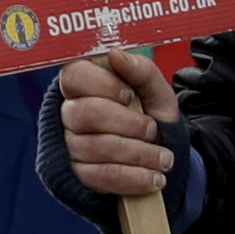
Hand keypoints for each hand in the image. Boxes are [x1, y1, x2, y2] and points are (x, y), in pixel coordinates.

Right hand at [56, 45, 177, 197]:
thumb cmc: (151, 116)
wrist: (159, 157)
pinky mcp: (78, 175)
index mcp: (85, 84)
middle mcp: (70, 113)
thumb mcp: (155, 91)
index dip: (104, 85)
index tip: (129, 95)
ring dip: (138, 154)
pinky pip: (100, 176)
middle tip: (152, 130)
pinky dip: (133, 178)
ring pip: (96, 147)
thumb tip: (116, 54)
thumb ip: (141, 70)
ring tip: (164, 159)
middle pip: (85, 113)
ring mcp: (70, 145)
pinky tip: (153, 179)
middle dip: (128, 124)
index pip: (75, 76)